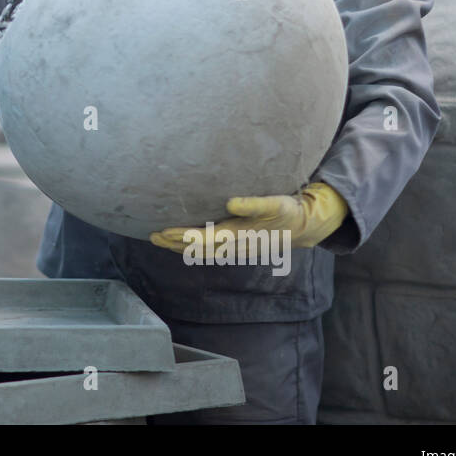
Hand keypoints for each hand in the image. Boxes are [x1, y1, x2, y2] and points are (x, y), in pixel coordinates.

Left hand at [149, 182, 349, 253]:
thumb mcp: (275, 203)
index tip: (164, 231)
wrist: (304, 228)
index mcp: (240, 234)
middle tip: (151, 236)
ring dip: (180, 248)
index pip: (204, 237)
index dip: (183, 235)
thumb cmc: (288, 212)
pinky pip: (209, 252)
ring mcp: (235, 249)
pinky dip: (193, 249)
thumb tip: (230, 202)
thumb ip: (253, 203)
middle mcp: (234, 245)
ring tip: (160, 241)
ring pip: (202, 252)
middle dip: (174, 243)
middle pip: (198, 248)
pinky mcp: (237, 248)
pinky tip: (182, 245)